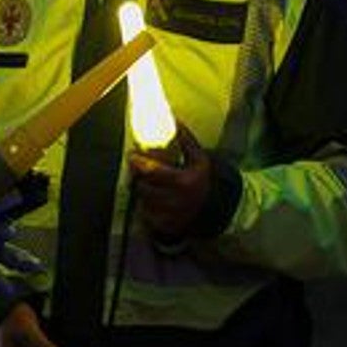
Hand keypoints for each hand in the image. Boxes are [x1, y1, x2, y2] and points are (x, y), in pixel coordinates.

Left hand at [128, 124, 212, 239]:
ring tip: (149, 184)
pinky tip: (154, 199)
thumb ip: (186, 140)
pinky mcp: (164, 226)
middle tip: (138, 169)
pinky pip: (145, 214)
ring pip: (142, 199)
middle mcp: (175, 201)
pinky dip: (146, 205)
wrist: (214, 209)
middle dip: (138, 176)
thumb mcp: (199, 159)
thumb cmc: (202, 180)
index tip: (132, 155)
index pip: (152, 171)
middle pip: (143, 185)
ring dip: (142, 190)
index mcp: (184, 181)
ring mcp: (169, 216)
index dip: (138, 162)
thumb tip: (174, 119)